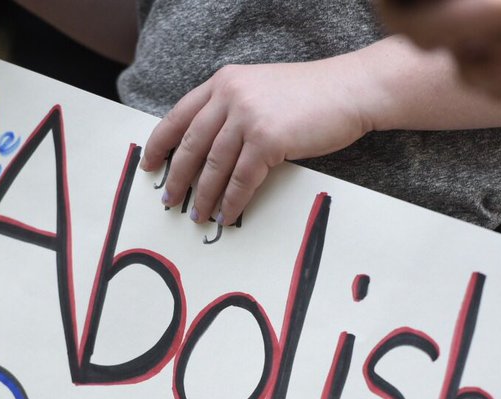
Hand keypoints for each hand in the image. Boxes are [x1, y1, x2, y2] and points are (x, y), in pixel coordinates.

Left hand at [139, 59, 373, 226]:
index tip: (149, 164)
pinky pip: (241, 180)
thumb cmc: (311, 95)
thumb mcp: (261, 90)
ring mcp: (248, 116)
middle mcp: (230, 95)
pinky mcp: (268, 140)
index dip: (160, 143)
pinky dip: (231, 201)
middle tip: (169, 200)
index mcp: (224, 82)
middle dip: (177, 176)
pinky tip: (226, 214)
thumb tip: (210, 148)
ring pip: (213, 165)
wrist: (351, 90)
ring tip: (196, 214)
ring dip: (202, 195)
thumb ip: (233, 108)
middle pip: (191, 144)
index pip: (179, 115)